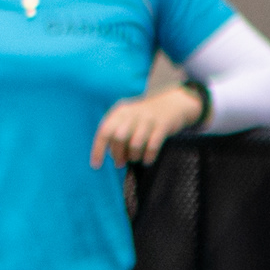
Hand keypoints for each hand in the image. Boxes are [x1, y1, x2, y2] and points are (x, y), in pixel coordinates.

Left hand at [94, 86, 208, 168]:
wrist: (173, 104)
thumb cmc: (144, 119)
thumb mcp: (127, 120)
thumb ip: (115, 134)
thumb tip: (107, 156)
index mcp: (120, 112)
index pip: (105, 132)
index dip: (98, 150)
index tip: (96, 165)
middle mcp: (133, 113)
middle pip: (119, 138)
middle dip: (118, 154)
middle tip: (120, 163)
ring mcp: (149, 118)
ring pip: (135, 144)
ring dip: (134, 156)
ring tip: (135, 158)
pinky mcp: (163, 124)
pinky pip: (152, 145)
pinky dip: (148, 156)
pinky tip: (147, 160)